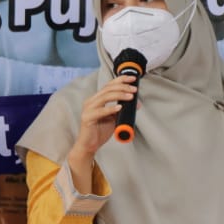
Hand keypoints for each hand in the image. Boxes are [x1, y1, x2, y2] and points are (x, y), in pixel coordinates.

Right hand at [66, 75, 137, 191]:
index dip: (121, 80)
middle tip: (134, 89)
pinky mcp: (87, 118)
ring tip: (131, 97)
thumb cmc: (100, 131)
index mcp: (97, 99)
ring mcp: (88, 109)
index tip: (133, 78)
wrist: (90, 145)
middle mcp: (91, 101)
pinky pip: (100, 111)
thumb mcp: (114, 117)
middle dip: (123, 87)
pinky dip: (110, 108)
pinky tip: (119, 107)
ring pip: (105, 97)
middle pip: (108, 89)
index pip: (109, 85)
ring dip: (119, 95)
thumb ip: (122, 109)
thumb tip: (137, 103)